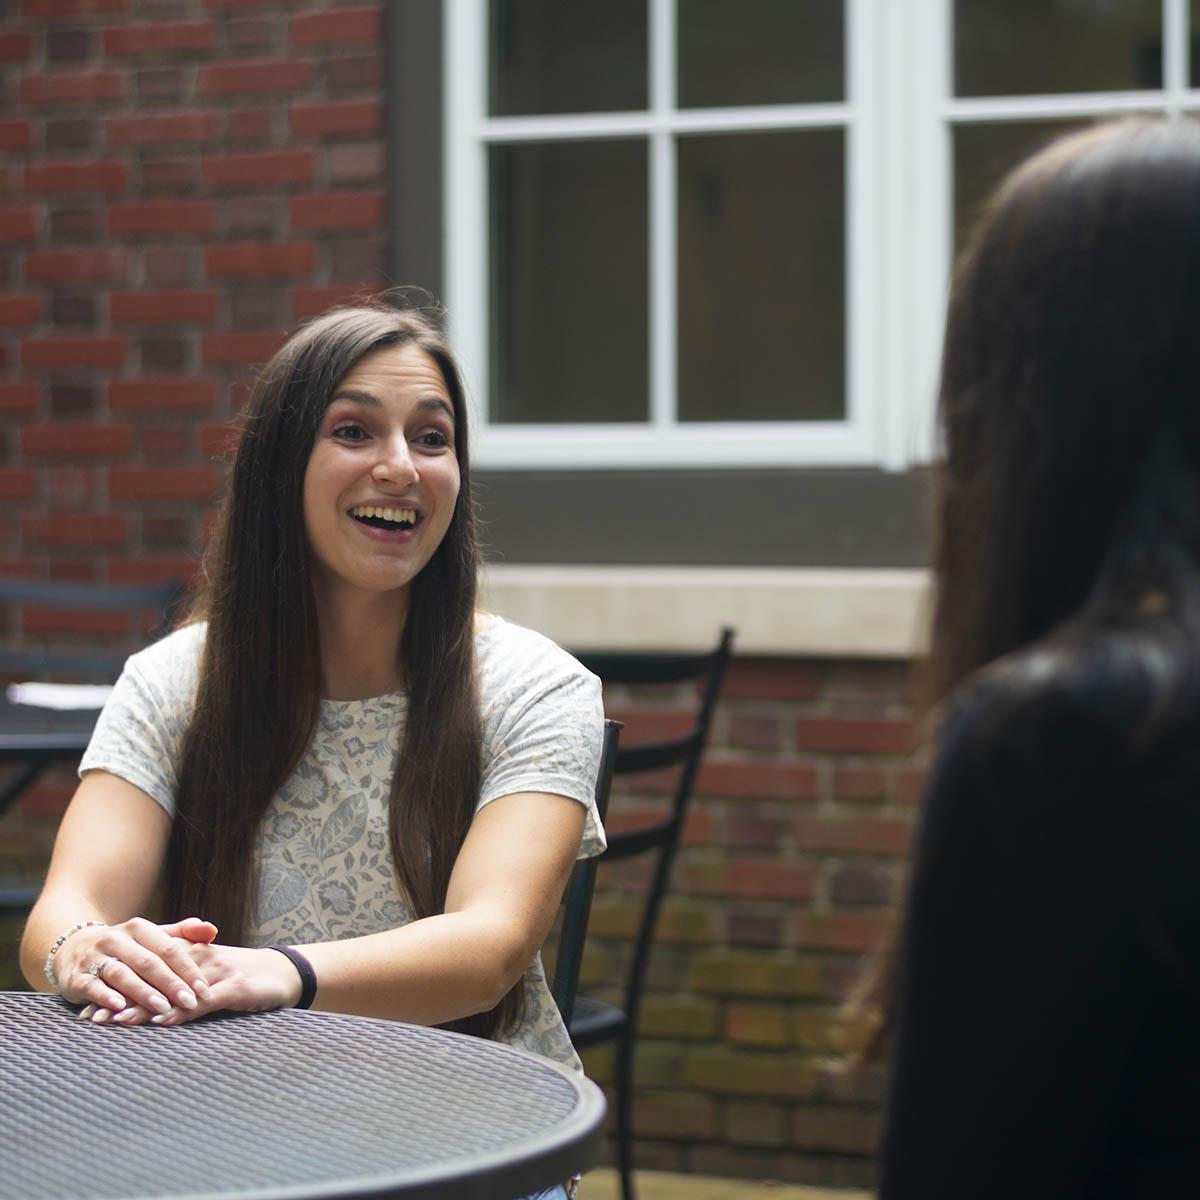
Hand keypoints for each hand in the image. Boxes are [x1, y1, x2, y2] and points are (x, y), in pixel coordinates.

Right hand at [59, 916, 217, 1023]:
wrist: (72, 947)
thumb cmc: (124, 946)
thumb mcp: (150, 936)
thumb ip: (182, 934)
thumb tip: (212, 930)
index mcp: (139, 929)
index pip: (169, 948)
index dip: (188, 969)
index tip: (204, 989)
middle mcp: (117, 939)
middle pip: (148, 962)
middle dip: (171, 983)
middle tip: (190, 1002)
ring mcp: (95, 957)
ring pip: (122, 974)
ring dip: (143, 992)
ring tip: (163, 1008)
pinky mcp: (77, 976)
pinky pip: (93, 986)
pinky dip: (105, 996)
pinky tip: (120, 1006)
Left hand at [85, 943, 302, 1027]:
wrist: (286, 972)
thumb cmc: (247, 978)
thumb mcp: (212, 977)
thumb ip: (185, 984)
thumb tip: (151, 1002)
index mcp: (192, 957)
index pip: (148, 972)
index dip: (119, 987)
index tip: (89, 1004)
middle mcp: (198, 963)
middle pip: (152, 981)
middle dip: (120, 999)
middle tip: (90, 1018)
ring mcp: (215, 975)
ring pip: (172, 991)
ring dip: (143, 1007)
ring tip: (114, 1022)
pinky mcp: (233, 989)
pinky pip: (202, 1001)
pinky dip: (180, 1012)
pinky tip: (162, 1022)